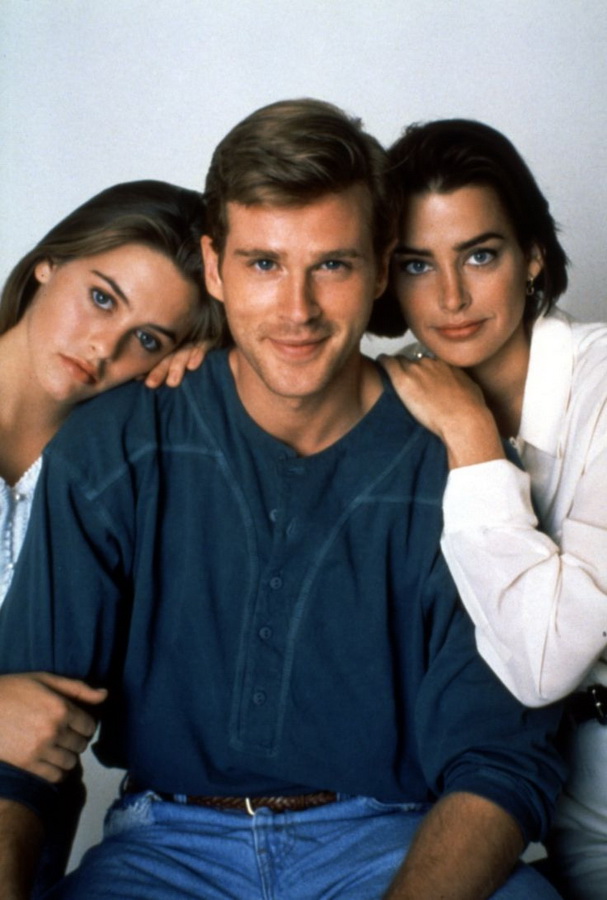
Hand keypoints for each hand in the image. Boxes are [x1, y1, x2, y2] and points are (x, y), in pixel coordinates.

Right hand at [0, 673, 106, 782]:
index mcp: (60, 708)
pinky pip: (55, 776)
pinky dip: (57, 771)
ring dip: (67, 755)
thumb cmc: (12, 690)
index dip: (84, 724)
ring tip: (56, 746)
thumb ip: (77, 688)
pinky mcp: (27, 764)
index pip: (90, 725)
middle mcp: (54, 730)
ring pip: (71, 762)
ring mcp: (40, 750)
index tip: (75, 722)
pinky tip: (49, 760)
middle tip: (64, 733)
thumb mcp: (45, 680)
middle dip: (76, 739)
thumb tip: (105, 695)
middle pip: (81, 744)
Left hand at [144, 340, 209, 388]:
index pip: (160, 355)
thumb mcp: (181, 351)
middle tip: (151, 384)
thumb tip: (139, 379)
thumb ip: (165, 363)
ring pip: (184, 350)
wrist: (223, 321)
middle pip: (169, 353)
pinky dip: (198, 353)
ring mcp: (196, 334)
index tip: (140, 381)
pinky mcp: (211, 334)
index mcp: (174, 342)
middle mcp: (183, 337)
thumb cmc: (199, 342)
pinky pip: (204, 343)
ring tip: (172, 382)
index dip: (151, 367)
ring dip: (177, 365)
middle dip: (160, 369)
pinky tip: (193, 365)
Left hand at [379, 354, 504, 467]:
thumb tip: (463, 388)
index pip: (429, 361)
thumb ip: (463, 384)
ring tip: (390, 374)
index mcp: (446, 365)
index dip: (423, 371)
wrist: (463, 419)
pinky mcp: (404, 379)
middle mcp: (431, 363)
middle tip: (405, 382)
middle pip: (413, 361)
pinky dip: (383, 362)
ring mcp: (417, 370)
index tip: (419, 378)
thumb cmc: (471, 411)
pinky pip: (388, 363)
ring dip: (396, 368)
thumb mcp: (472, 391)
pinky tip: (379, 362)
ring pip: (400, 362)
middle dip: (409, 370)